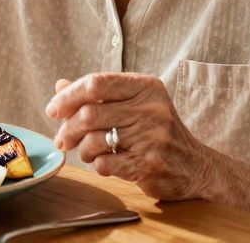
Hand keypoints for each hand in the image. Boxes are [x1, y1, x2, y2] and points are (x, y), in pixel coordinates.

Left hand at [46, 73, 217, 201]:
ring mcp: (152, 137)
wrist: (196, 166)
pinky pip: (104, 164)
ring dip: (82, 150)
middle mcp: (151, 108)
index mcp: (145, 87)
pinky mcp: (149, 165)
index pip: (95, 83)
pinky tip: (106, 163)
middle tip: (63, 139)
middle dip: (69, 128)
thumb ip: (99, 95)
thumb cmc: (157, 131)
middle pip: (89, 114)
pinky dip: (97, 165)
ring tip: (88, 152)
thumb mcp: (135, 104)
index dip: (67, 96)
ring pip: (93, 140)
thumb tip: (60, 85)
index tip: (53, 110)